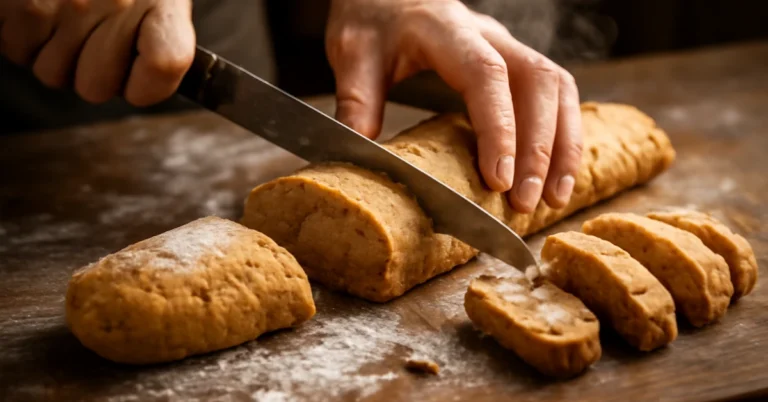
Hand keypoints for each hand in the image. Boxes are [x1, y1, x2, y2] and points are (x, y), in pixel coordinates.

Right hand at [0, 0, 194, 105]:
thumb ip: (163, 38)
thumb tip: (148, 84)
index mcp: (161, 1)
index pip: (164, 64)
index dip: (146, 87)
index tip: (138, 80)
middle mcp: (117, 2)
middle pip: (97, 87)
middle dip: (87, 71)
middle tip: (87, 37)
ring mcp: (68, 3)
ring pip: (52, 73)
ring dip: (51, 52)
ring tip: (60, 15)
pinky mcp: (24, 3)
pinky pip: (17, 50)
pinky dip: (21, 36)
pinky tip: (37, 8)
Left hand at [326, 0, 582, 212]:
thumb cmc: (373, 19)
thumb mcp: (352, 53)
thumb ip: (356, 99)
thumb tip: (360, 155)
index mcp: (446, 30)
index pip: (486, 75)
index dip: (499, 128)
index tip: (500, 179)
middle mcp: (488, 35)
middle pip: (537, 82)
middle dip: (540, 147)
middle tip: (527, 203)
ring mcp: (508, 46)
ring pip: (557, 87)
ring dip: (562, 145)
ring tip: (555, 198)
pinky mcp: (515, 61)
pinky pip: (556, 94)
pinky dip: (563, 135)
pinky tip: (556, 174)